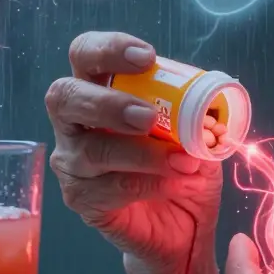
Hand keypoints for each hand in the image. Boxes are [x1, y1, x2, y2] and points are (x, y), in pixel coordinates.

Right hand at [45, 31, 222, 270]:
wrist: (186, 224)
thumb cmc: (184, 165)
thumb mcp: (201, 134)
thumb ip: (198, 114)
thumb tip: (208, 104)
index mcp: (102, 88)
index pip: (85, 55)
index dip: (108, 49)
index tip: (146, 58)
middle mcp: (76, 121)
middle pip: (64, 96)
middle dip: (107, 102)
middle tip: (148, 116)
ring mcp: (73, 160)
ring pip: (91, 150)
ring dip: (142, 154)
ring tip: (182, 161)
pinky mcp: (80, 198)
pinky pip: (106, 188)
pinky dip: (147, 184)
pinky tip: (173, 184)